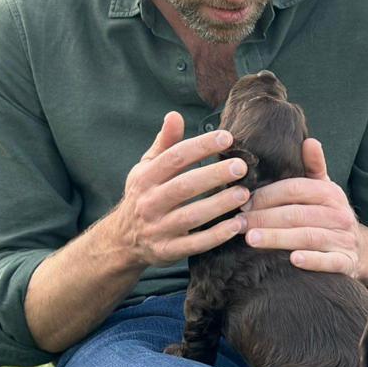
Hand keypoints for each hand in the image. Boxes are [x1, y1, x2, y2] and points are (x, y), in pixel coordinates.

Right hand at [106, 111, 251, 268]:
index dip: (200, 146)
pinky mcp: (168, 251)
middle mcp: (149, 203)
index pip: (174, 158)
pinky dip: (217, 235)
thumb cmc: (143, 196)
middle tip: (241, 166)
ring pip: (191, 216)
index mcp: (146, 178)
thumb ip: (164, 144)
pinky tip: (238, 225)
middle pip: (184, 186)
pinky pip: (195, 244)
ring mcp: (158, 229)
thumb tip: (175, 115)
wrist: (122, 241)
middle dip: (214, 175)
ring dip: (220, 205)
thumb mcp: (146, 168)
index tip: (227, 137)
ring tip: (245, 194)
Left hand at [239, 138, 367, 284]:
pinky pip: (329, 261)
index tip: (243, 202)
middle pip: (297, 214)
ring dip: (278, 238)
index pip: (295, 189)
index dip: (268, 195)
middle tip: (238, 223)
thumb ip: (314, 167)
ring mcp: (343, 239)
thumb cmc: (330, 216)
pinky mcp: (346, 262)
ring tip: (251, 240)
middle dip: (264, 218)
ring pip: (308, 237)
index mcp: (330, 193)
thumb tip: (309, 140)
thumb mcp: (325, 190)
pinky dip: (312, 260)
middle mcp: (339, 214)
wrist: (360, 250)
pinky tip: (293, 260)